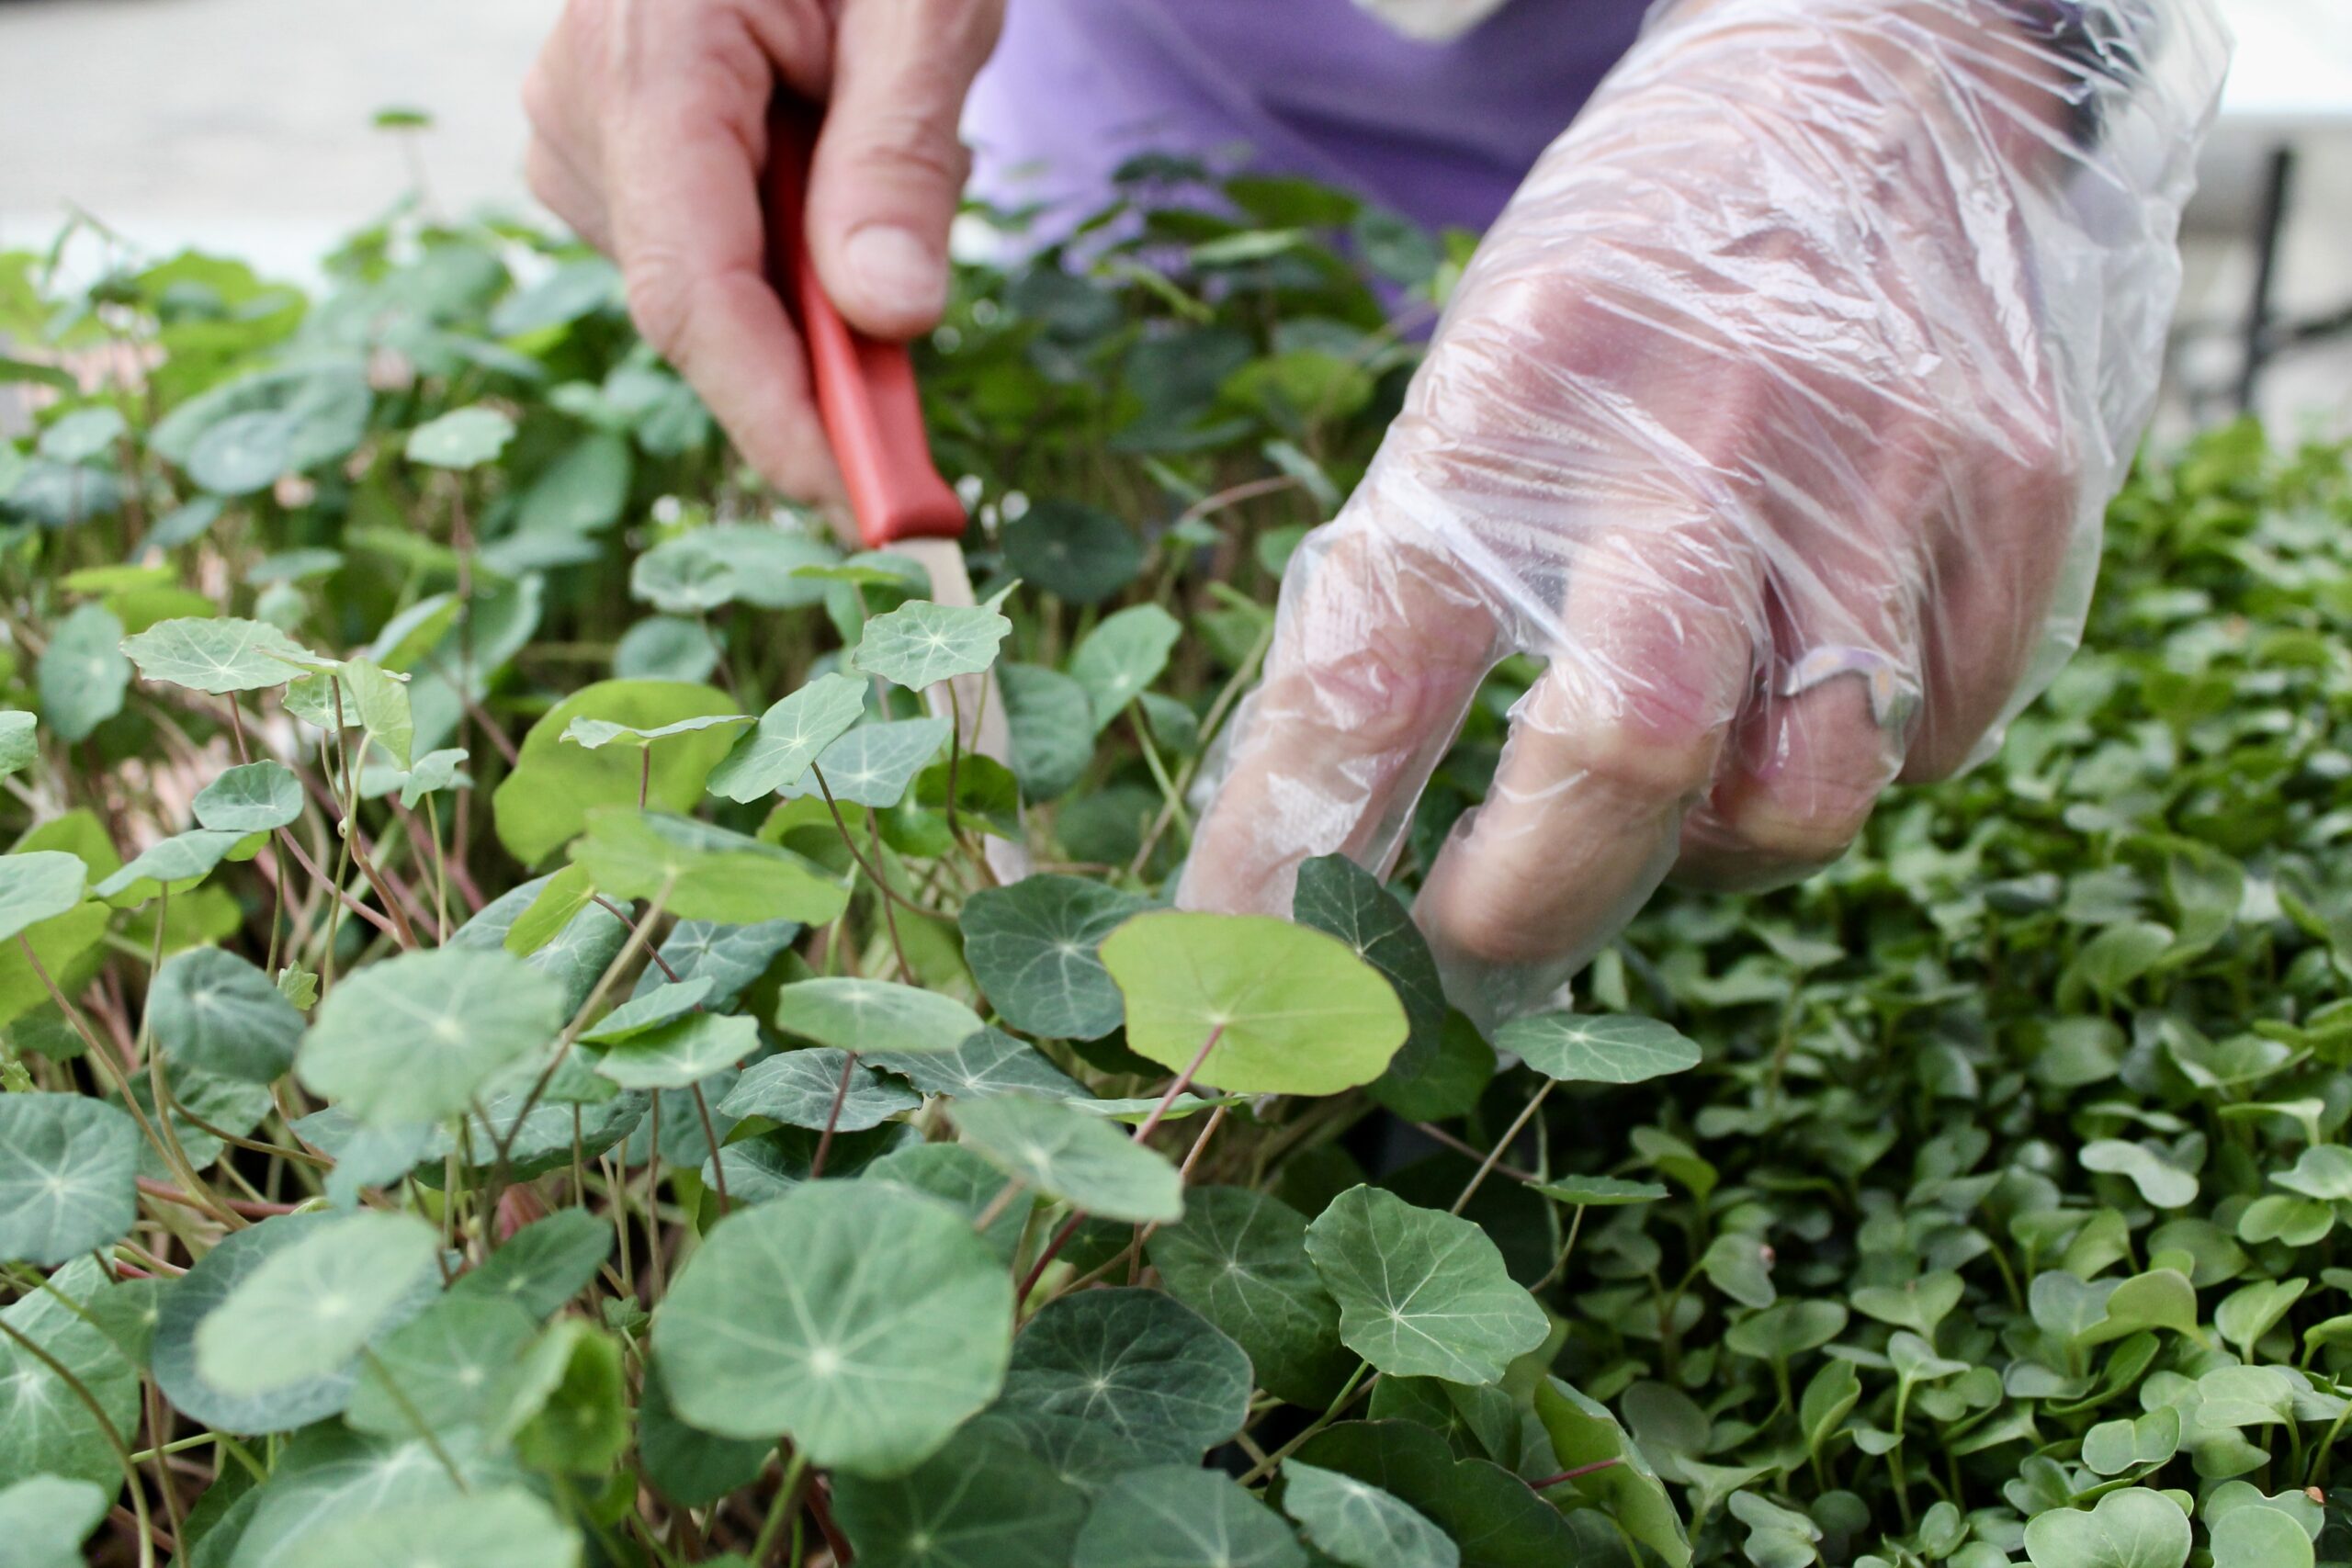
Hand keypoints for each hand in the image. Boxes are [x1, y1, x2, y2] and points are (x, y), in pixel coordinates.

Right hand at [523, 0, 1003, 501]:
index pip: (696, 292)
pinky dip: (790, 243)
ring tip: (878, 124)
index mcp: (647, 54)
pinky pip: (707, 250)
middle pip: (703, 306)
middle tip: (927, 296)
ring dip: (816, 275)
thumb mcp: (924, 3)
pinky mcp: (607, 148)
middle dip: (825, 348)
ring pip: (710, 288)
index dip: (780, 417)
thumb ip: (902, 155)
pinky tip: (826, 140)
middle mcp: (583, 102)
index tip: (868, 507)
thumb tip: (888, 323)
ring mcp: (583, 129)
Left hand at [1181, 0, 2227, 1021]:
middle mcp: (1709, 422)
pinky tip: (1806, 678)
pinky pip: (1932, 741)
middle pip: (1625, 756)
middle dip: (1525, 911)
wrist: (1870, 80)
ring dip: (1704, 854)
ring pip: (1803, 798)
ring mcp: (1888, 464)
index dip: (1291, 860)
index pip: (1371, 675)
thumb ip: (1417, 588)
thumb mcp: (1476, 381)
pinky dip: (1845, 759)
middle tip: (1465, 957)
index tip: (1256, 981)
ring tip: (1662, 796)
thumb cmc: (1635, 269)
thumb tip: (1336, 838)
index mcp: (1516, 387)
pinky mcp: (2021, 500)